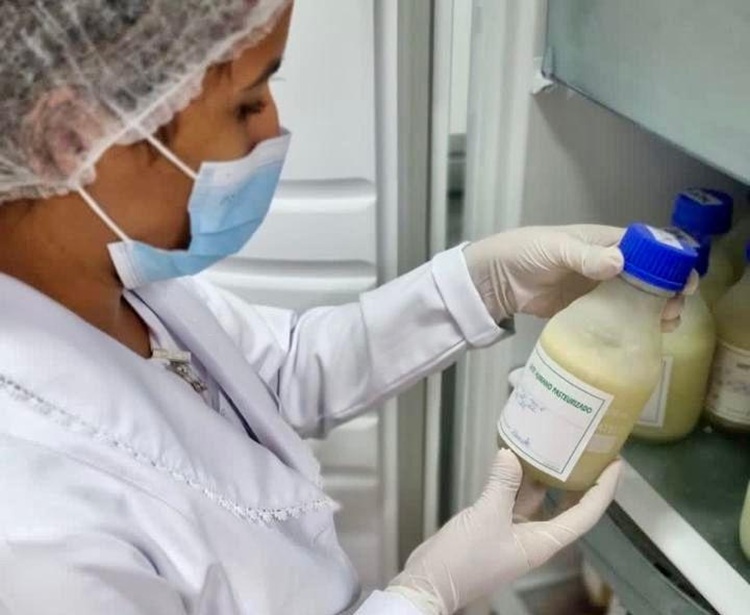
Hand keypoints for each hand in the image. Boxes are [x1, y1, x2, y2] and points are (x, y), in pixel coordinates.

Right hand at [386, 450, 620, 614]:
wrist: (429, 582)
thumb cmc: (465, 561)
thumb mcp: (486, 517)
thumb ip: (502, 484)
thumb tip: (510, 454)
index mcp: (543, 542)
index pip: (585, 513)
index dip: (603, 489)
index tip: (614, 464)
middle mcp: (534, 537)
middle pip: (566, 505)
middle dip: (579, 479)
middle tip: (586, 451)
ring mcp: (513, 532)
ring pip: (537, 499)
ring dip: (543, 475)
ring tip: (552, 446)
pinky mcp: (493, 527)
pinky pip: (512, 499)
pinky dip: (513, 480)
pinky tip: (511, 460)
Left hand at [463, 225, 694, 328]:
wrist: (496, 280)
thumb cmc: (525, 253)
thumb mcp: (555, 249)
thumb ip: (585, 256)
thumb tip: (618, 263)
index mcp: (605, 242)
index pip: (647, 249)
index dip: (669, 263)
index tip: (683, 282)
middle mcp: (608, 265)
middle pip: (648, 277)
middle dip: (667, 291)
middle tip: (672, 311)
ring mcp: (598, 290)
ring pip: (636, 300)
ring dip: (654, 310)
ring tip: (663, 325)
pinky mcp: (587, 312)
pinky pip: (615, 318)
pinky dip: (631, 326)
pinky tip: (642, 337)